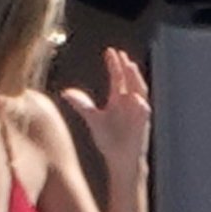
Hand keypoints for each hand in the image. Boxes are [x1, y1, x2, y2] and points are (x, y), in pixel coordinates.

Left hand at [61, 48, 150, 171]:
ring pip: (140, 91)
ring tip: (130, 67)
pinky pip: (144, 112)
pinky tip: (136, 98)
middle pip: (130, 80)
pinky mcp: (143, 124)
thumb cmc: (109, 141)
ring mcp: (138, 112)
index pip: (118, 77)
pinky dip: (141, 104)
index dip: (114, 65)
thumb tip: (66, 92)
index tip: (109, 51)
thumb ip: (82, 105)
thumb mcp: (93, 119)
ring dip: (136, 79)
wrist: (120, 160)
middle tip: (120, 54)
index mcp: (118, 99)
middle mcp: (130, 103)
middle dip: (126, 67)